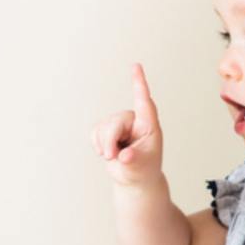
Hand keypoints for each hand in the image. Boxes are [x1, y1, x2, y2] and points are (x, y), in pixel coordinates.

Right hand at [90, 62, 164, 187]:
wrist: (135, 178)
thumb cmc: (143, 169)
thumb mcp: (140, 167)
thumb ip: (133, 160)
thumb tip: (125, 156)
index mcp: (148, 126)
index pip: (144, 101)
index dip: (139, 83)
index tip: (136, 66)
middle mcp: (135, 120)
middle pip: (115, 122)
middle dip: (109, 141)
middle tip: (112, 157)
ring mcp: (120, 123)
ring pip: (103, 126)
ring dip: (104, 145)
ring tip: (114, 156)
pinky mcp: (108, 128)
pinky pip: (95, 131)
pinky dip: (97, 143)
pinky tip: (106, 151)